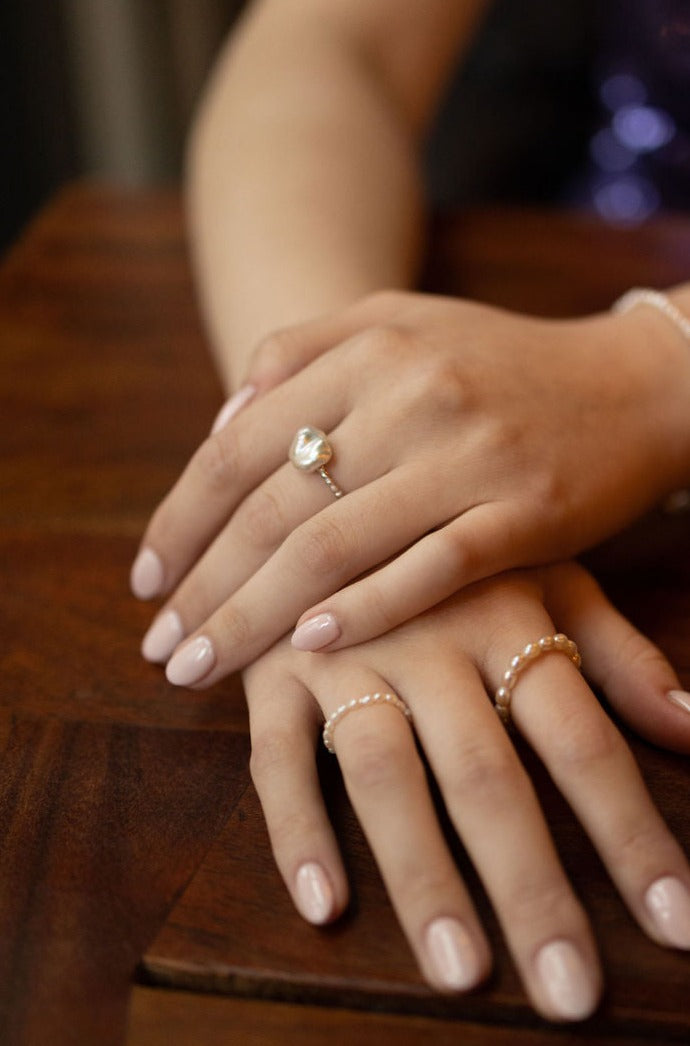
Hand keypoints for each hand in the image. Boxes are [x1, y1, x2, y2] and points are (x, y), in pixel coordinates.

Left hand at [131, 290, 689, 686]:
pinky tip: (309, 647)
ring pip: (335, 545)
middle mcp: (410, 397)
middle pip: (275, 506)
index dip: (181, 520)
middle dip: (204, 586)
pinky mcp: (524, 513)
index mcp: (368, 349)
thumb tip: (219, 425)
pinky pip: (429, 570)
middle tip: (160, 646)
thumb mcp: (398, 324)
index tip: (146, 582)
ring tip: (202, 666)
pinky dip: (364, 611)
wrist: (630, 384)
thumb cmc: (497, 363)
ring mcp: (468, 456)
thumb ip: (301, 354)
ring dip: (256, 615)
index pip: (239, 445)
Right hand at [242, 561, 689, 1020]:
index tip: (676, 926)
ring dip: (421, 873)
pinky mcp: (273, 669)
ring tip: (460, 972)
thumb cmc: (457, 540)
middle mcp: (431, 639)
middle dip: (531, 885)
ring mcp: (346, 654)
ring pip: (385, 773)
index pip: (582, 742)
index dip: (630, 834)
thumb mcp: (545, 574)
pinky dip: (296, 828)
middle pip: (488, 774)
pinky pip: (276, 755)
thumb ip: (616, 653)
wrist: (333, 473)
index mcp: (507, 616)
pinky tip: (323, 903)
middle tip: (568, 992)